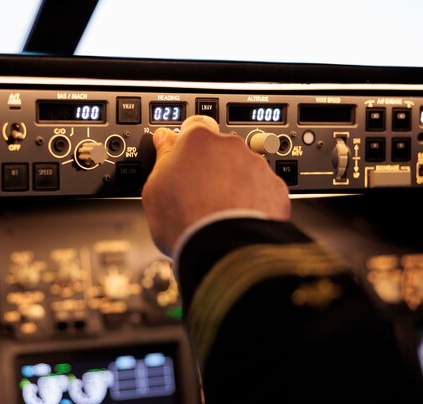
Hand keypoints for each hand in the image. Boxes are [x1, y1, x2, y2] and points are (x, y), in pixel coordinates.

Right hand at [141, 115, 290, 254]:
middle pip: (220, 149)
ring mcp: (257, 166)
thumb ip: (162, 157)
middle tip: (197, 192)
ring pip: (243, 169)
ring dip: (233, 183)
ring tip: (217, 210)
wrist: (222, 251)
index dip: (186, 141)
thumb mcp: (154, 188)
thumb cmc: (185, 220)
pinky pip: (262, 189)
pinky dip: (253, 200)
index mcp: (198, 140)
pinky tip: (237, 218)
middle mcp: (231, 146)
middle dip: (211, 166)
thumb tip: (164, 141)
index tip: (182, 155)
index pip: (193, 125)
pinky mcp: (275, 189)